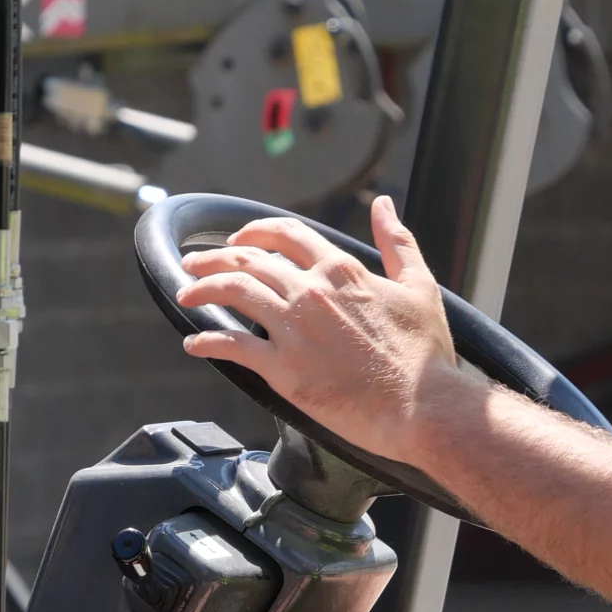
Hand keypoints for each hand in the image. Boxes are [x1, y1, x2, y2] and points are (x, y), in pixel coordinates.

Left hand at [175, 198, 473, 465]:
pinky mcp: (284, 369)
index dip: (255, 232)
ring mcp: (294, 329)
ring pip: (233, 292)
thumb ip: (397, 242)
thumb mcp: (419, 286)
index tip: (238, 240)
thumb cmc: (425, 354)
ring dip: (202, 288)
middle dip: (215, 258)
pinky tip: (195, 343)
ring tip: (186, 292)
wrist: (423, 406)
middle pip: (248, 260)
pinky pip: (232, 346)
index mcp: (341, 269)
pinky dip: (207, 341)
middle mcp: (311, 291)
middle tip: (195, 263)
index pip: (286, 234)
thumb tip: (385, 205)